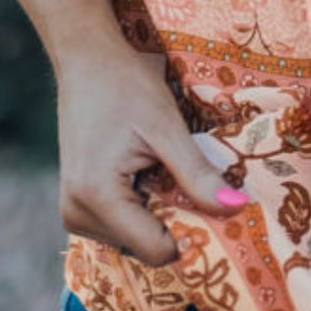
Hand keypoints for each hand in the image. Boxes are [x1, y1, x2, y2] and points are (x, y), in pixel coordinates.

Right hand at [55, 34, 246, 265]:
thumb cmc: (125, 85)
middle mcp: (76, 215)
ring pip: (137, 239)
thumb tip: (237, 207)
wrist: (86, 61)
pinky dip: (146, 207)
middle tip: (193, 181)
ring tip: (165, 169)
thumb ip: (198, 173)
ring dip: (162, 212)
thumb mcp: (167, 127)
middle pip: (147, 248)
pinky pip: (124, 224)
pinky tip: (152, 173)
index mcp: (96, 197)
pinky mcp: (78, 204)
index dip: (193, 233)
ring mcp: (73, 212)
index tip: (217, 208)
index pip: (157, 250)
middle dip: (178, 221)